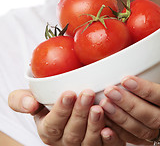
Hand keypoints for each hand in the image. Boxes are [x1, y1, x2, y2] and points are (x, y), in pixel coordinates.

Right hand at [8, 89, 124, 145]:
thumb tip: (30, 104)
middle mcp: (65, 142)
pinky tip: (110, 128)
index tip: (69, 93)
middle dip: (79, 113)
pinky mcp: (100, 145)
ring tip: (98, 107)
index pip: (52, 124)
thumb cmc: (48, 101)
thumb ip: (20, 100)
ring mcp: (83, 145)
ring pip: (88, 141)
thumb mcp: (31, 97)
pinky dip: (109, 140)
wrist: (68, 105)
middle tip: (87, 93)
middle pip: (72, 133)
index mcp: (48, 130)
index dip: (61, 110)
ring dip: (94, 125)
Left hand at [100, 76, 159, 144]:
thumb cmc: (153, 91)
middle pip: (150, 116)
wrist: (154, 107)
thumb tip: (148, 48)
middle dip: (129, 104)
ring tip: (104, 104)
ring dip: (120, 118)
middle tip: (110, 91)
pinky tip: (104, 124)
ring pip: (140, 130)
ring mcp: (155, 131)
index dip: (144, 89)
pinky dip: (117, 132)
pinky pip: (131, 139)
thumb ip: (151, 72)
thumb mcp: (156, 77)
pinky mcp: (143, 139)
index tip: (126, 79)